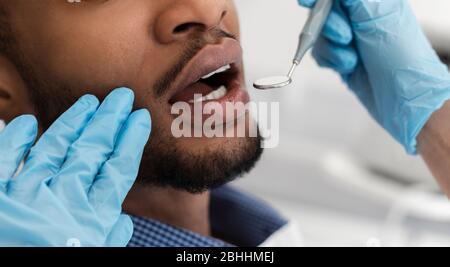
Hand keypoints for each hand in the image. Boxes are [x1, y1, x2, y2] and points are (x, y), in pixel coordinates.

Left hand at [0, 88, 150, 246]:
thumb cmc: (59, 266)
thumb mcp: (95, 257)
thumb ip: (109, 240)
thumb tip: (122, 222)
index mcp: (91, 218)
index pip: (118, 168)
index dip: (130, 140)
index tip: (139, 117)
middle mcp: (63, 199)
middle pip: (91, 150)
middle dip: (108, 121)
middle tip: (120, 96)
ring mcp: (27, 195)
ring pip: (54, 148)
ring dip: (73, 122)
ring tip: (89, 102)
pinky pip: (4, 162)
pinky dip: (14, 142)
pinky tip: (26, 123)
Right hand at [298, 0, 449, 153]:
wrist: (404, 100)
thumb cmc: (403, 59)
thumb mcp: (377, 18)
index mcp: (374, 3)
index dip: (321, 0)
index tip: (308, 2)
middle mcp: (361, 18)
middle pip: (325, 13)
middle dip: (330, 27)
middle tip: (345, 37)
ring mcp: (352, 39)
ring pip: (320, 35)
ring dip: (332, 49)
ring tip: (352, 59)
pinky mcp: (342, 58)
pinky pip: (321, 53)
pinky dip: (330, 60)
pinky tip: (348, 66)